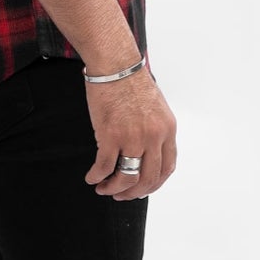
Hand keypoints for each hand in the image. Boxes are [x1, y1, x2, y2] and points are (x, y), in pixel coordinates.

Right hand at [84, 66, 177, 199]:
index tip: (142, 189)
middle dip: (133, 192)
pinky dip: (97, 176)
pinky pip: (105, 166)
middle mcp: (154, 136)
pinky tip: (92, 177)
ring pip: (127, 177)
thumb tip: (147, 151)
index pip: (167, 168)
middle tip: (121, 195)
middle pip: (148, 178)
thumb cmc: (131, 81)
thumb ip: (156, 130)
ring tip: (104, 188)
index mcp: (167, 129)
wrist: (115, 64)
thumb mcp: (156, 107)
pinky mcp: (111, 135)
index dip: (154, 184)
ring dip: (114, 188)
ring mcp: (133, 137)